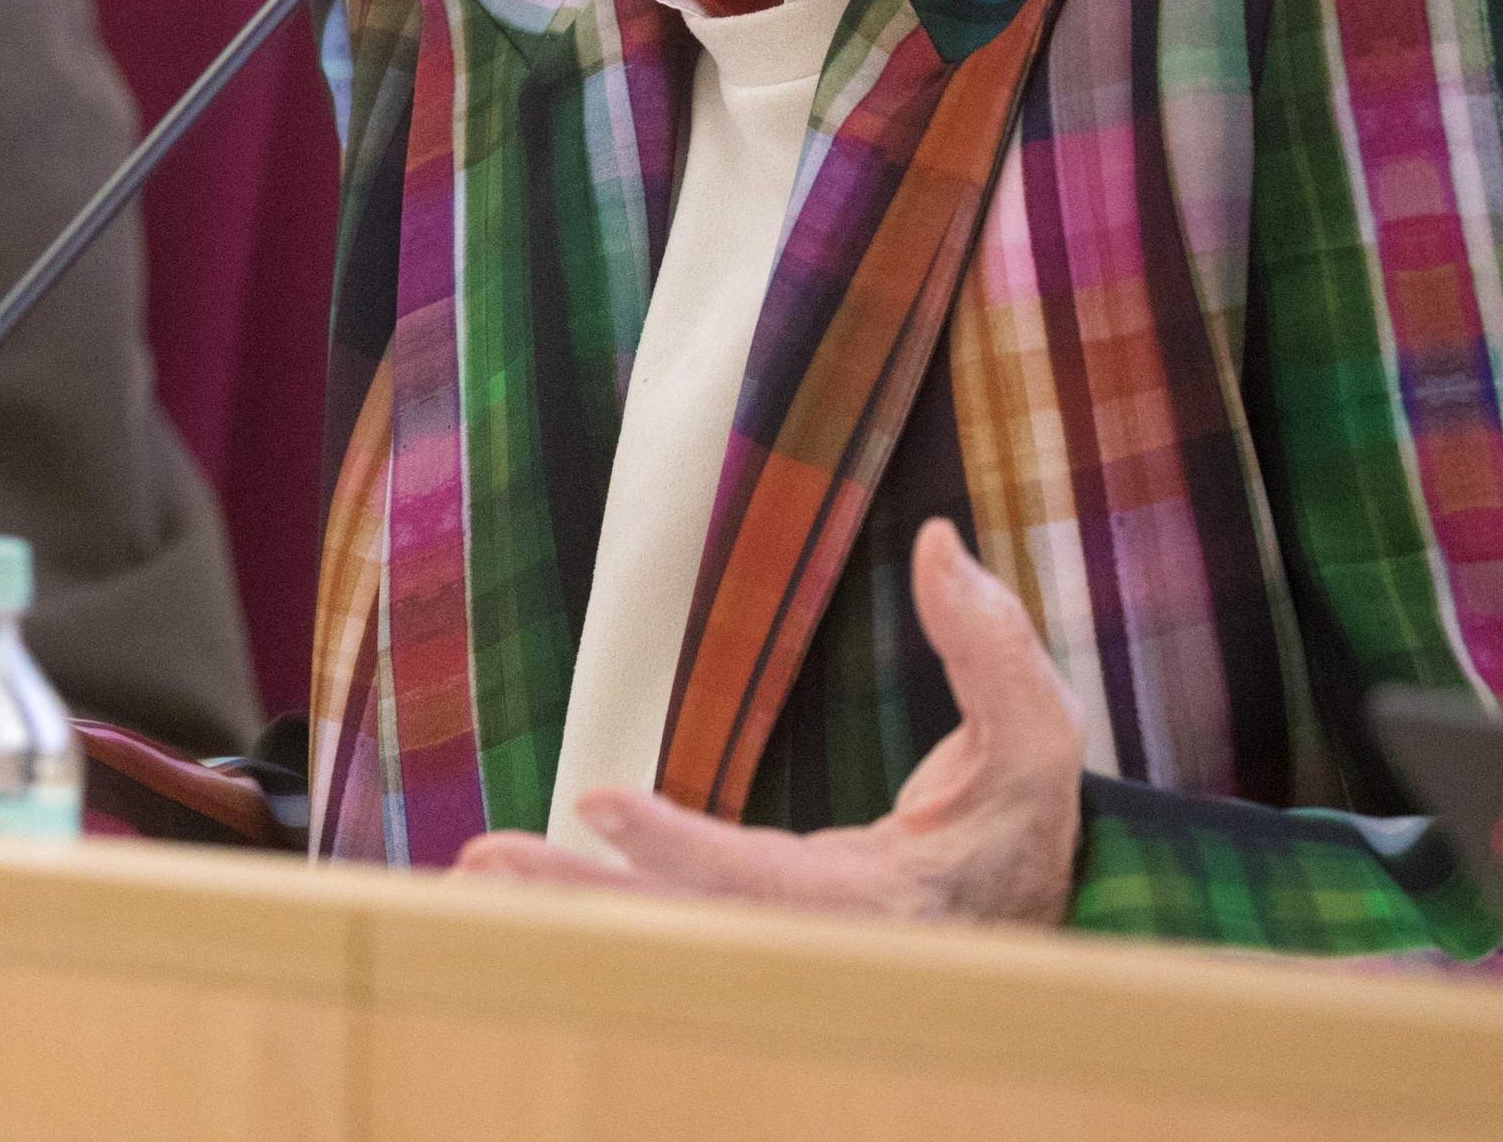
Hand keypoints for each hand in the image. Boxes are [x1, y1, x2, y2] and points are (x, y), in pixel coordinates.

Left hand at [457, 520, 1084, 925]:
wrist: (1013, 922)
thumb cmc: (1020, 828)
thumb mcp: (1036, 745)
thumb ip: (993, 648)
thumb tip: (937, 543)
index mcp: (878, 906)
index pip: (765, 883)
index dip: (682, 847)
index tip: (600, 800)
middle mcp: (809, 951)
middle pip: (678, 935)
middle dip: (579, 902)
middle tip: (485, 860)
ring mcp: (768, 959)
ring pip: (649, 947)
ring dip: (555, 913)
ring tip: (467, 873)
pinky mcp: (737, 946)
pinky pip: (647, 941)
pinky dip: (575, 921)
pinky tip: (504, 893)